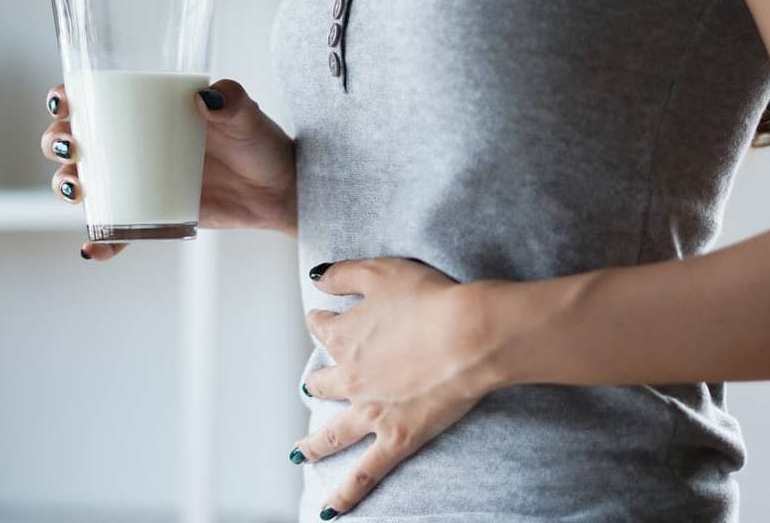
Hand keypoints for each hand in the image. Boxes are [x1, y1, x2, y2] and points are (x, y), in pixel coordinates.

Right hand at [40, 79, 296, 260]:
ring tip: (78, 193)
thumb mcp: (248, 117)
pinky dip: (101, 242)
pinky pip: (117, 231)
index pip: (93, 98)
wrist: (280, 190)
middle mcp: (134, 144)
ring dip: (67, 186)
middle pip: (75, 141)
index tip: (63, 102)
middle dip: (56, 143)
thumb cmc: (261, 143)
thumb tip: (206, 98)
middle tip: (70, 148)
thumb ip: (233, 101)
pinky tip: (91, 250)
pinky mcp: (152, 215)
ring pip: (86, 183)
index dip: (65, 99)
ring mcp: (140, 181)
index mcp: (147, 110)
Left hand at [291, 258, 505, 519]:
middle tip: (317, 384)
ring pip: (331, 434)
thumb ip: (343, 275)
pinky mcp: (396, 438)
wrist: (468, 334)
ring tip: (301, 452)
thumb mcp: (381, 271)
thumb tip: (317, 280)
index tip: (324, 318)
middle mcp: (349, 377)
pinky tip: (330, 510)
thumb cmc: (432, 298)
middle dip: (318, 381)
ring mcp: (369, 412)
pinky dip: (345, 494)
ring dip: (313, 444)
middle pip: (322, 381)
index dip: (323, 320)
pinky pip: (365, 474)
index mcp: (344, 335)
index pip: (321, 327)